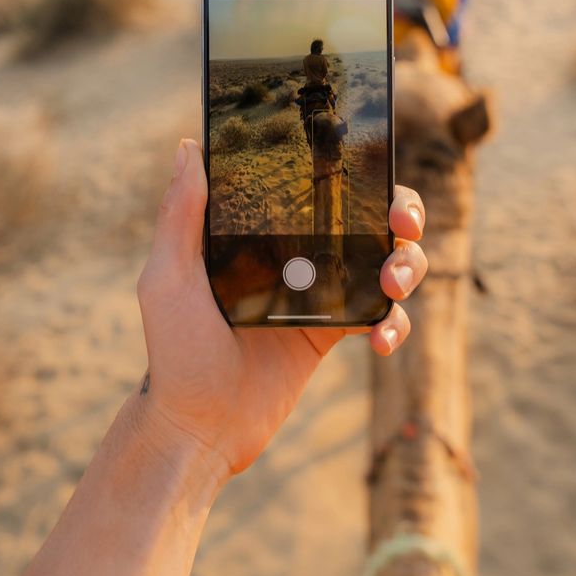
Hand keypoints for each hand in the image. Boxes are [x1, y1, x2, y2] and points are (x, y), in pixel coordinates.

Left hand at [135, 139, 426, 483]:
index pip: (312, 185)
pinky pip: (379, 317)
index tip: (373, 172)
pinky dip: (393, 324)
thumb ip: (180, 217)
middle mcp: (293, 253)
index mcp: (258, 231)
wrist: (201, 427)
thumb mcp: (168, 278)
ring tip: (393, 286)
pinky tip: (380, 342)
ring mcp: (317, 293)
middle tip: (403, 226)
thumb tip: (188, 149)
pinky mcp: (332, 333)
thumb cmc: (175, 351)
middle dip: (400, 213)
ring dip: (407, 266)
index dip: (352, 172)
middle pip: (365, 217)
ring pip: (384, 262)